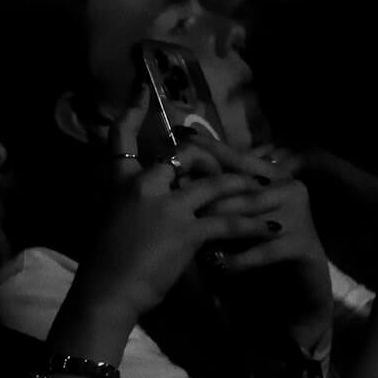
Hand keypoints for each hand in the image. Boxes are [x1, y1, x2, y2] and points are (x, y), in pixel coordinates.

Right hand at [75, 126, 268, 320]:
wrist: (106, 291)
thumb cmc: (106, 263)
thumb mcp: (113, 221)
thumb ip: (133, 203)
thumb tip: (152, 197)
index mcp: (121, 182)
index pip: (122, 135)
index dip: (133, 109)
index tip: (143, 87)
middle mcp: (144, 185)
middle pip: (187, 155)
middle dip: (217, 160)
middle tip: (238, 171)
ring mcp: (167, 206)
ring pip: (217, 185)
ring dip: (246, 189)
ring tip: (269, 192)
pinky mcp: (185, 231)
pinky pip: (228, 222)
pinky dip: (252, 226)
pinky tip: (271, 228)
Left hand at [185, 140, 335, 352]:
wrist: (300, 285)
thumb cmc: (262, 246)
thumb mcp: (241, 217)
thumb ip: (222, 195)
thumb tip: (182, 177)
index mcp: (277, 176)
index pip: (242, 159)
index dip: (215, 150)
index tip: (188, 138)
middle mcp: (292, 188)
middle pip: (243, 188)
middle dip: (211, 199)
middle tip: (182, 206)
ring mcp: (300, 216)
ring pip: (251, 217)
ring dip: (222, 228)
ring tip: (195, 239)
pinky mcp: (303, 245)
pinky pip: (263, 251)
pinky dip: (239, 259)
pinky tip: (219, 267)